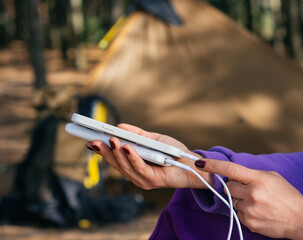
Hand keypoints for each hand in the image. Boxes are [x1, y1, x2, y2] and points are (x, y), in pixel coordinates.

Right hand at [87, 124, 210, 188]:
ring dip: (116, 154)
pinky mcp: (153, 181)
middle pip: (116, 164)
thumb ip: (137, 135)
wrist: (192, 164)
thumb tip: (120, 126)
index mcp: (134, 165)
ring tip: (110, 140)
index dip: (102, 151)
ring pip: (125, 167)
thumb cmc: (173, 152)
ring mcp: (144, 179)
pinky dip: (132, 157)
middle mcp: (136, 174)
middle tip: (93, 140)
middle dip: (104, 152)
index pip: (114, 159)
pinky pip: (140, 168)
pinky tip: (126, 147)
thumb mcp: (153, 140)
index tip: (89, 141)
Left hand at [195, 159, 302, 239]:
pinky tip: (259, 211)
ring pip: (233, 202)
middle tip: (246, 189)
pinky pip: (239, 214)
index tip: (200, 163)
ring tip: (258, 202)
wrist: (301, 219)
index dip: (213, 165)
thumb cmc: (287, 195)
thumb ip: (252, 174)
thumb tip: (234, 175)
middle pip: (228, 187)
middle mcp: (252, 194)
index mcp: (258, 179)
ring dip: (240, 200)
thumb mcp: (272, 177)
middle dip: (233, 187)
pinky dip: (245, 212)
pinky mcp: (250, 223)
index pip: (231, 169)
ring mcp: (250, 210)